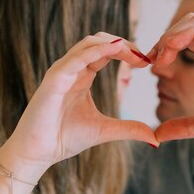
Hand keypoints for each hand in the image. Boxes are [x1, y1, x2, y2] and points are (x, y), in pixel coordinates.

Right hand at [0, 34, 157, 180]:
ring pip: (88, 43)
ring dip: (114, 43)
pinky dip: (96, 50)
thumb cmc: (64, 138)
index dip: (128, 53)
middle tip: (144, 56)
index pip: (107, 52)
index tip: (148, 62)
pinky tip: (115, 50)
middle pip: (99, 41)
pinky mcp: (54, 79)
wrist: (39, 153)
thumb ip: (129, 129)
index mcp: (82, 75)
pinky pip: (76, 58)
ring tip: (134, 51)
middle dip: (124, 44)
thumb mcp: (105, 130)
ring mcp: (62, 71)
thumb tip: (154, 138)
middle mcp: (72, 68)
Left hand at [149, 13, 193, 142]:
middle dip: (166, 37)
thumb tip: (158, 135)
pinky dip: (187, 35)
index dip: (166, 46)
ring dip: (173, 34)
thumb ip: (185, 126)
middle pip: (189, 23)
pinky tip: (172, 50)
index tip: (151, 65)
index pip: (188, 36)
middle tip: (152, 59)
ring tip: (160, 56)